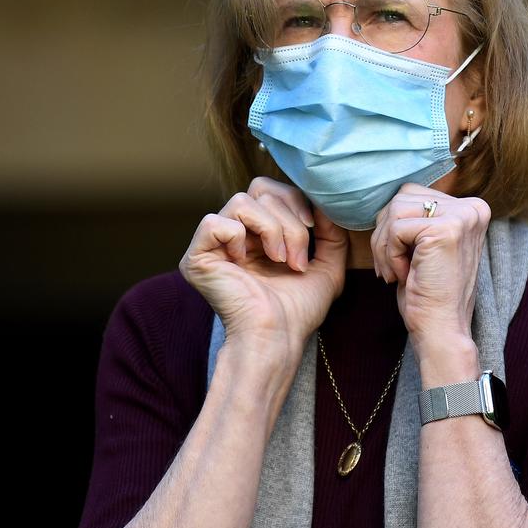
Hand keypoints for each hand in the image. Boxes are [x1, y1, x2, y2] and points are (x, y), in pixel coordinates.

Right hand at [179, 177, 347, 368]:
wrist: (278, 337)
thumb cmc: (299, 309)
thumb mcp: (328, 265)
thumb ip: (331, 232)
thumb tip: (325, 203)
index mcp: (258, 233)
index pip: (270, 190)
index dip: (295, 200)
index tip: (314, 228)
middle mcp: (234, 234)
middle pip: (260, 190)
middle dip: (289, 221)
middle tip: (296, 257)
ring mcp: (212, 245)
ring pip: (241, 202)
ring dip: (272, 230)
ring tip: (280, 261)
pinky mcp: (196, 258)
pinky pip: (215, 222)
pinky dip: (238, 238)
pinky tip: (245, 263)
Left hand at [370, 183, 490, 356]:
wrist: (441, 329)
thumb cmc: (428, 292)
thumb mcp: (425, 245)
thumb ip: (418, 216)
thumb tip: (385, 197)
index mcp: (471, 209)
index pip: (412, 194)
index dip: (394, 227)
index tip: (403, 260)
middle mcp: (473, 208)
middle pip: (401, 197)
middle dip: (385, 235)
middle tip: (393, 269)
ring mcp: (462, 217)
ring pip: (395, 210)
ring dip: (384, 246)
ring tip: (396, 272)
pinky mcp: (446, 230)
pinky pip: (395, 228)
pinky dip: (389, 255)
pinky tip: (404, 275)